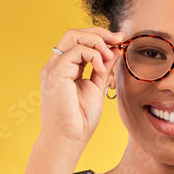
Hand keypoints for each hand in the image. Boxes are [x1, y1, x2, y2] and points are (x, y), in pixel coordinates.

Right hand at [39, 26, 123, 147]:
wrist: (68, 140)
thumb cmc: (80, 121)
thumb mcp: (96, 87)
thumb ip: (104, 68)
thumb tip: (116, 50)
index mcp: (64, 69)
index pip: (79, 41)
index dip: (100, 37)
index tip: (120, 40)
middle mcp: (56, 66)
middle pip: (74, 33)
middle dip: (100, 33)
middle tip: (119, 39)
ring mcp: (53, 69)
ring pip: (73, 36)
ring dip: (97, 42)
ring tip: (110, 55)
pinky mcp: (55, 74)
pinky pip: (75, 51)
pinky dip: (93, 55)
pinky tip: (102, 68)